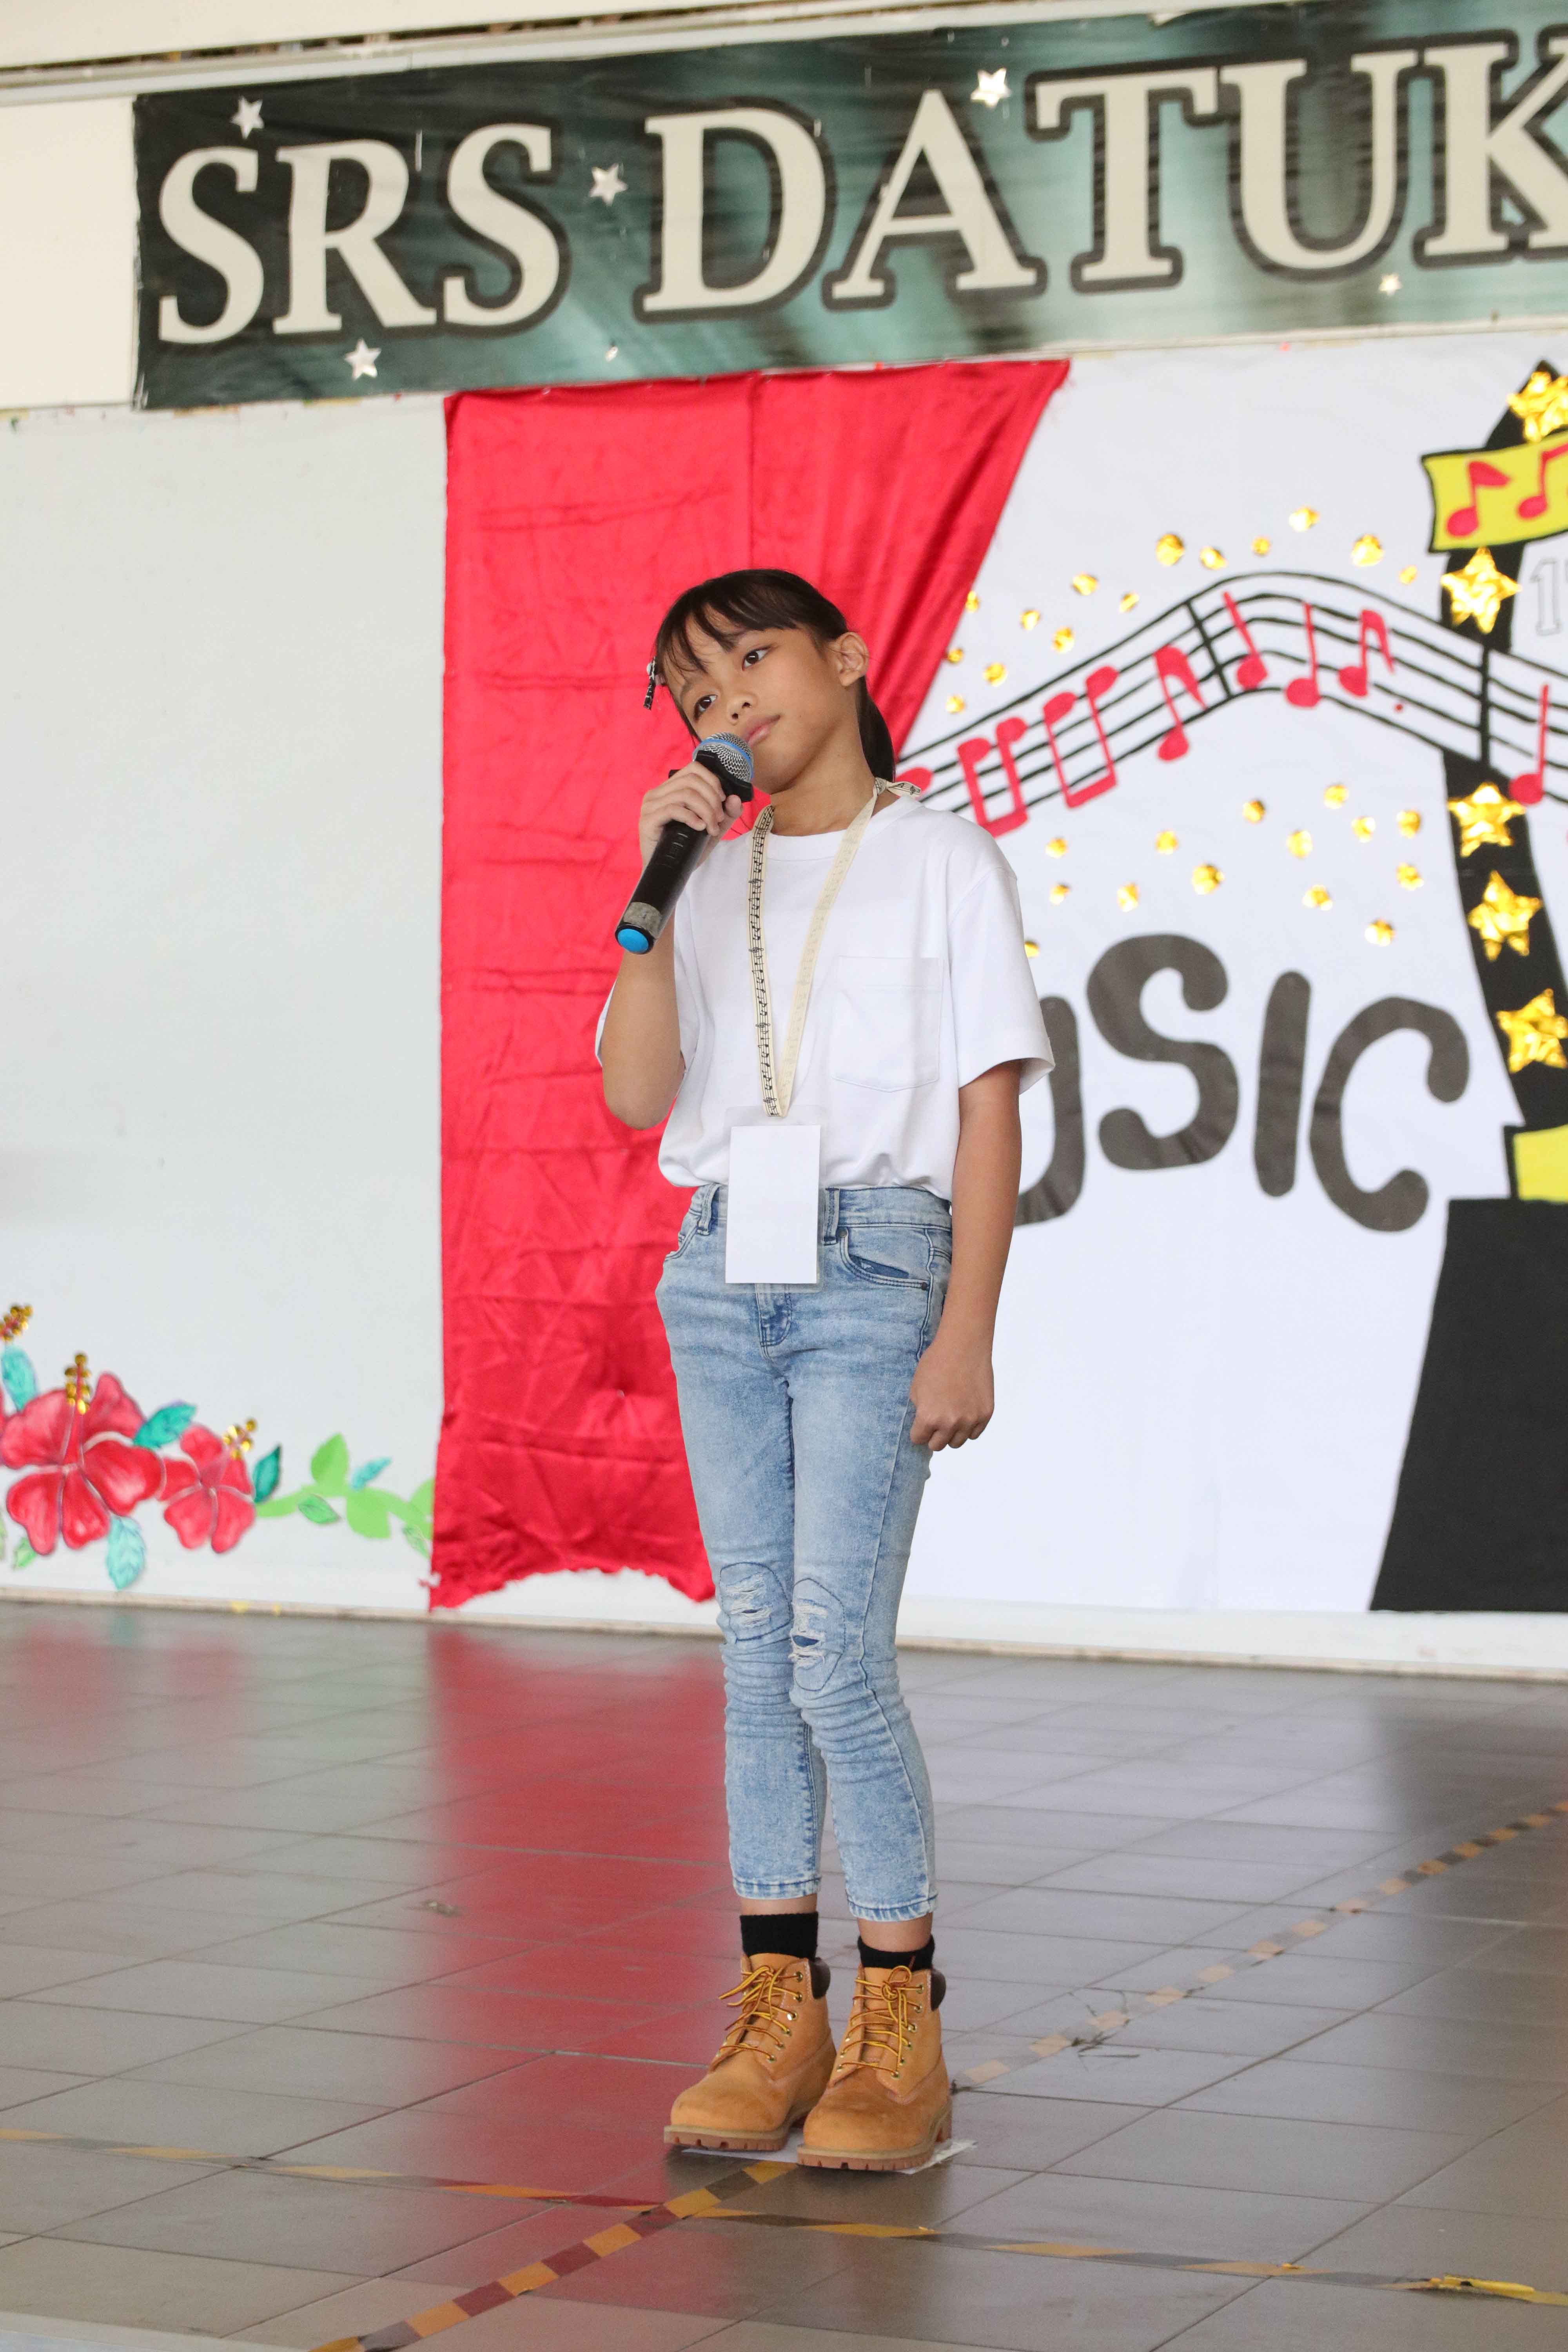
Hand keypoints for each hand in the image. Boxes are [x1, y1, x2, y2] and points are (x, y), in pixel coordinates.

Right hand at [638, 761, 744, 866]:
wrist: (669, 873)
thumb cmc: (687, 849)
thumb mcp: (712, 829)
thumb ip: (727, 814)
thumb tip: (735, 798)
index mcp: (670, 789)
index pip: (693, 769)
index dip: (712, 781)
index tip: (722, 801)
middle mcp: (658, 793)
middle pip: (691, 780)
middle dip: (712, 799)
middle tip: (719, 819)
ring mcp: (650, 805)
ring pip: (684, 794)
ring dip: (705, 810)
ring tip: (711, 828)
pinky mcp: (648, 820)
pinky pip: (673, 809)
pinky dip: (691, 817)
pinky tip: (699, 828)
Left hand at [909, 1336, 993, 1450]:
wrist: (963, 1347)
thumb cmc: (936, 1363)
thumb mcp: (916, 1387)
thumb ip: (920, 1411)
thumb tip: (923, 1425)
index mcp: (928, 1417)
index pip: (918, 1439)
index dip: (918, 1431)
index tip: (921, 1423)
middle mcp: (949, 1423)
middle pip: (937, 1445)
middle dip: (934, 1435)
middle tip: (936, 1421)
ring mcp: (969, 1420)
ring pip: (956, 1443)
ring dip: (951, 1434)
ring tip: (951, 1416)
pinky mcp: (985, 1415)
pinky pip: (974, 1434)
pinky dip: (968, 1427)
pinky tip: (964, 1412)